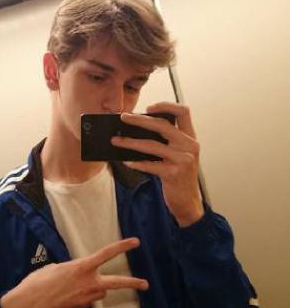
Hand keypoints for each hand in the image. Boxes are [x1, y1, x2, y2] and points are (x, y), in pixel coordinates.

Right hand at [0, 238, 148, 307]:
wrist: (28, 305)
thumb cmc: (38, 282)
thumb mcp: (55, 268)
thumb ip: (71, 269)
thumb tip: (76, 274)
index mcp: (81, 267)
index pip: (106, 254)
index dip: (122, 247)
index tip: (135, 242)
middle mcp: (88, 282)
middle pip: (116, 282)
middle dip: (132, 283)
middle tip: (145, 284)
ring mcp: (85, 297)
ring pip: (100, 291)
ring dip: (96, 287)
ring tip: (79, 285)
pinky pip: (89, 299)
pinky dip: (86, 295)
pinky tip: (71, 294)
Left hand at [110, 102, 203, 226]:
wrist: (188, 202)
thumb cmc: (180, 176)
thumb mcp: (179, 155)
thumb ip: (168, 141)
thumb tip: (138, 130)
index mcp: (191, 137)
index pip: (183, 111)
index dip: (166, 105)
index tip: (148, 107)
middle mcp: (189, 146)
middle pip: (162, 125)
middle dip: (140, 120)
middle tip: (123, 118)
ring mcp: (183, 160)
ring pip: (152, 145)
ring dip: (131, 142)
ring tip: (117, 140)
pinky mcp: (173, 174)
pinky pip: (150, 165)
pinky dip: (136, 163)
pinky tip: (127, 162)